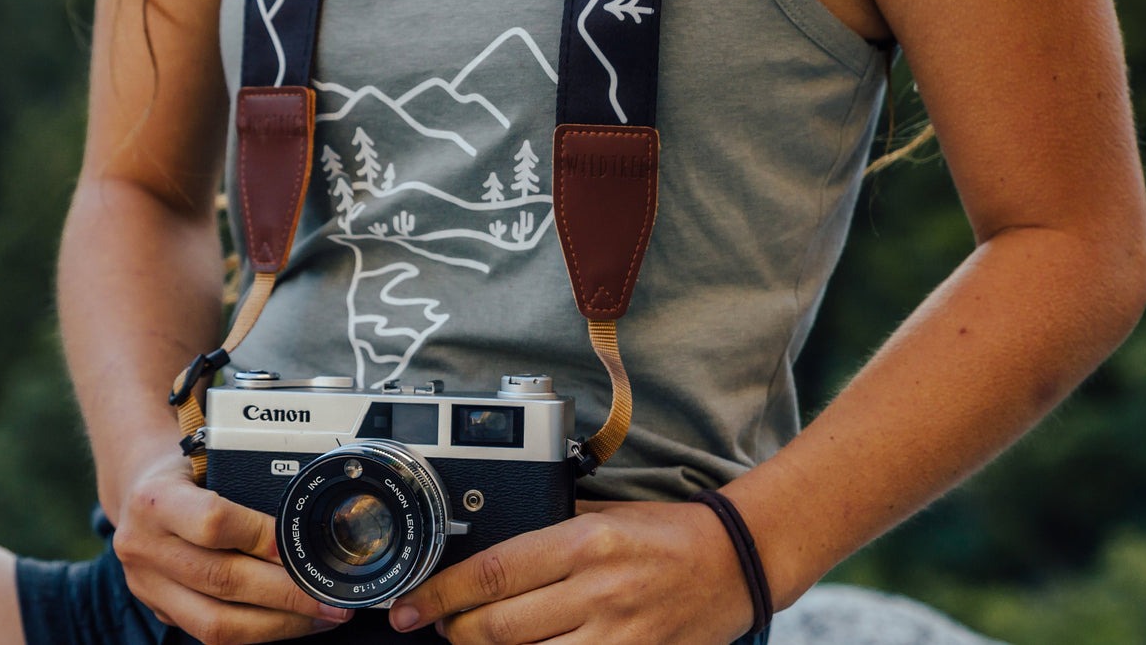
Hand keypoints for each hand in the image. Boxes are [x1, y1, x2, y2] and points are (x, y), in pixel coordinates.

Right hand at [112, 453, 353, 643]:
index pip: (213, 522)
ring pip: (216, 623)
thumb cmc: (184, 471)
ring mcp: (148, 586)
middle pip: (221, 581)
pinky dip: (258, 631)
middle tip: (331, 596)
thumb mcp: (206, 457)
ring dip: (278, 624)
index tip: (304, 548)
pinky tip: (290, 620)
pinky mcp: (159, 610)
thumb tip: (311, 514)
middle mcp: (144, 546)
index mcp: (156, 499)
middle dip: (286, 594)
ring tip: (321, 615)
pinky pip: (211, 634)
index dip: (263, 538)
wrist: (136, 491)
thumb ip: (246, 480)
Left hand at [387, 500, 753, 643]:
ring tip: (476, 639)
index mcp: (585, 542)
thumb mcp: (603, 513)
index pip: (492, 573)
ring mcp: (616, 635)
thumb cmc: (667, 534)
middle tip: (439, 624)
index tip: (411, 606)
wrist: (734, 563)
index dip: (441, 595)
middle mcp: (597, 590)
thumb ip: (547, 526)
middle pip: (497, 627)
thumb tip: (484, 544)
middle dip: (454, 631)